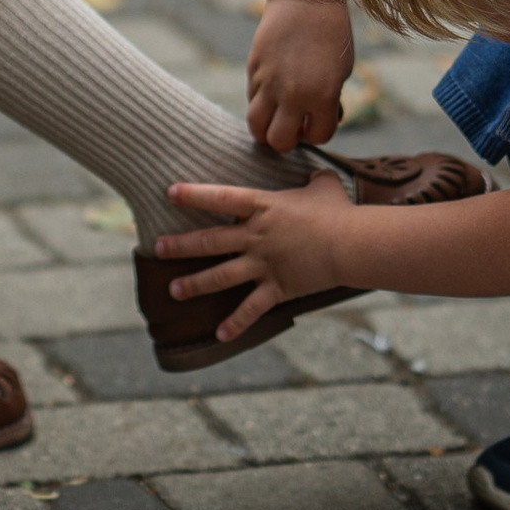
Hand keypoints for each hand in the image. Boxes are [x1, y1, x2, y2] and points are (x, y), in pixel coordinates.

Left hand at [158, 168, 354, 342]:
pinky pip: (251, 308)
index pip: (221, 198)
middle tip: (158, 247)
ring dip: (194, 284)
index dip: (194, 195)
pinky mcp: (276, 288)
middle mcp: (256, 237)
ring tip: (174, 290)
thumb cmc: (337, 211)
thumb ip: (313, 178)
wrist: (351, 244)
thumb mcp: (322, 185)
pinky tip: (219, 335)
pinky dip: (235, 323)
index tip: (170, 193)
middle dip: (180, 246)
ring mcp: (264, 264)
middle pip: (209, 241)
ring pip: (221, 276)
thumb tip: (316, 173)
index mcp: (262, 207)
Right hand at [247, 0, 354, 151]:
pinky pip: (251, 100)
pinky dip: (260, 104)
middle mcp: (293, 94)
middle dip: (287, 140)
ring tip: (276, 118)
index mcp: (322, 96)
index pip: (318, 137)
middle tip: (293, 126)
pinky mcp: (254, 70)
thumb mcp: (340, 71)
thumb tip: (309, 123)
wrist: (306, 0)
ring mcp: (269, 82)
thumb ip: (326, 101)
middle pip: (279, 141)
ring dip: (266, 129)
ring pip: (256, 125)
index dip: (318, 132)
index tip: (317, 121)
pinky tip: (271, 92)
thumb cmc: (331, 35)